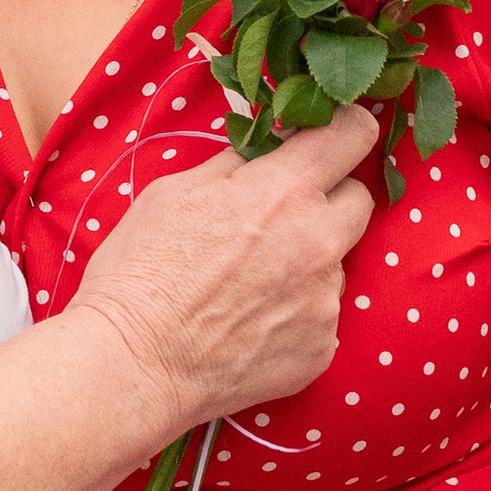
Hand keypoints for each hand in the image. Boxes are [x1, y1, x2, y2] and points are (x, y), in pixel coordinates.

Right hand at [74, 100, 376, 434]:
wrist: (132, 364)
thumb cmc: (141, 272)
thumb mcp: (176, 191)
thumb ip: (236, 162)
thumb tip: (266, 142)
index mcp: (285, 193)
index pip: (352, 135)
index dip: (345, 126)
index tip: (334, 130)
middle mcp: (319, 244)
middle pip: (358, 199)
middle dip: (327, 197)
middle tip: (279, 212)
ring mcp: (325, 303)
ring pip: (334, 263)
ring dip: (306, 261)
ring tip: (245, 283)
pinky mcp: (321, 350)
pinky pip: (320, 315)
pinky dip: (294, 313)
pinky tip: (248, 322)